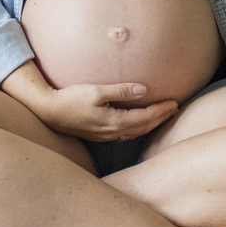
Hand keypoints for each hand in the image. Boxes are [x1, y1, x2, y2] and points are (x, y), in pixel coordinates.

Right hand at [36, 82, 178, 141]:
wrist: (50, 112)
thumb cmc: (71, 99)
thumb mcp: (96, 91)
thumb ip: (121, 90)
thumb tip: (143, 90)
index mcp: (115, 122)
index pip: (145, 117)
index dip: (161, 110)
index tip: (174, 103)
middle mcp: (113, 132)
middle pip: (144, 127)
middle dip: (161, 118)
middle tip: (175, 109)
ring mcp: (107, 136)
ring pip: (136, 133)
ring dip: (151, 124)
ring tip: (163, 116)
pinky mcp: (101, 135)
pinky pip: (127, 134)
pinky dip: (139, 128)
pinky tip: (141, 124)